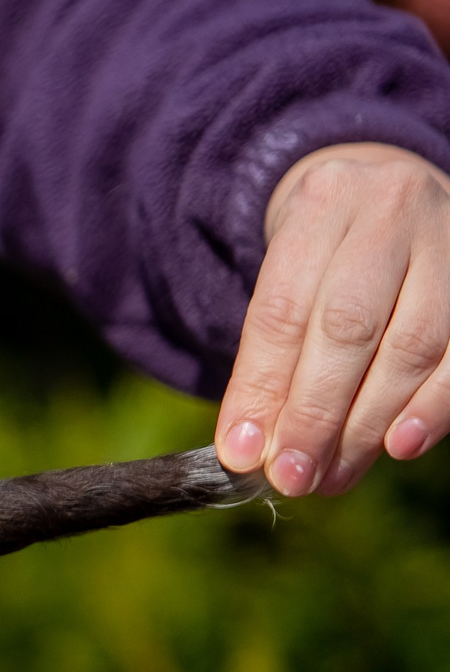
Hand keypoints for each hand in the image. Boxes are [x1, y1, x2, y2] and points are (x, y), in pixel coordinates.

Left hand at [216, 142, 449, 495]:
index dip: (261, 389)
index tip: (242, 454)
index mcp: (322, 203)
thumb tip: (251, 449)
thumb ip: (269, 356)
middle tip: (292, 478)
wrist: (389, 194)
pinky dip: (431, 407)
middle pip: (348, 328)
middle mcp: (390, 212)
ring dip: (368, 424)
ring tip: (333, 475)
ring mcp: (448, 241)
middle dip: (315, 415)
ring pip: (412, 346)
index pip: (283, 310)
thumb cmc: (324, 253)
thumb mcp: (285, 278)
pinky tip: (399, 446)